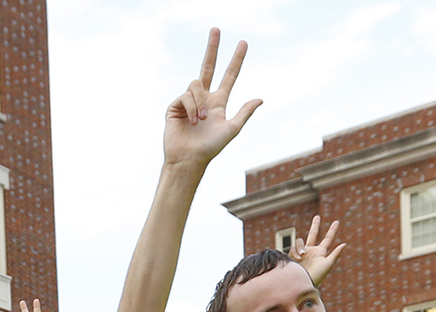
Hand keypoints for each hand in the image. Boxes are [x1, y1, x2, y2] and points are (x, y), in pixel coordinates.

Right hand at [163, 29, 262, 170]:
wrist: (188, 159)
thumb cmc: (210, 148)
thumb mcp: (231, 129)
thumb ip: (244, 113)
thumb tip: (260, 99)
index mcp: (218, 102)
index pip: (229, 76)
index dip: (236, 60)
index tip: (243, 43)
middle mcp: (203, 98)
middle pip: (209, 66)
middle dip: (212, 48)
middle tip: (216, 29)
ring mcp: (188, 100)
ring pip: (196, 84)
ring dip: (200, 102)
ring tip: (200, 120)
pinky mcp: (175, 105)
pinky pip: (185, 95)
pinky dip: (190, 108)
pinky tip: (191, 122)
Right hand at [292, 215, 345, 285]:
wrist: (302, 282)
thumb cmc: (317, 276)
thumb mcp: (328, 264)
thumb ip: (336, 254)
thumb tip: (344, 244)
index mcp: (321, 252)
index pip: (328, 238)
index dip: (332, 230)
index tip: (337, 222)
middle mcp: (311, 250)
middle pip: (313, 234)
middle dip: (315, 225)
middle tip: (317, 217)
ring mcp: (301, 253)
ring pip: (300, 241)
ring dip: (300, 247)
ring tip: (301, 256)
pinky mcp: (292, 256)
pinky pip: (292, 248)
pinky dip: (295, 252)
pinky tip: (296, 259)